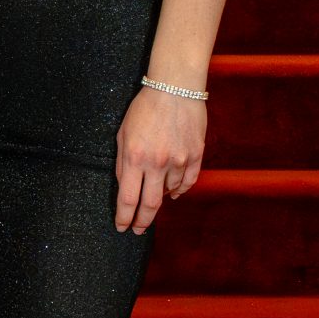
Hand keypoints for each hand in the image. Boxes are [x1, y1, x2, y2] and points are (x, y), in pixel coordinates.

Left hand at [115, 86, 204, 234]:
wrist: (175, 88)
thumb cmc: (144, 109)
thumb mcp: (122, 135)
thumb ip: (123, 163)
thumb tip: (126, 188)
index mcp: (135, 157)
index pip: (127, 199)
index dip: (124, 217)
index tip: (122, 227)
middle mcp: (157, 163)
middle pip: (150, 205)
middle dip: (142, 221)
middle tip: (138, 229)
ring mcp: (179, 160)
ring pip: (170, 192)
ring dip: (160, 197)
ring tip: (154, 194)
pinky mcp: (196, 155)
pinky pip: (188, 182)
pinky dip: (179, 190)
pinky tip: (173, 192)